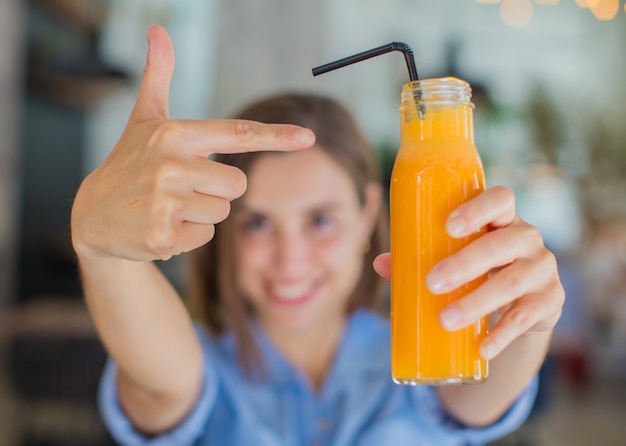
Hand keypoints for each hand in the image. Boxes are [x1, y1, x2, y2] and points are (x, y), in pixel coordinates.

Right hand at [71, 25, 314, 261]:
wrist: (91, 215)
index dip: (276, 136)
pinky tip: (161, 226)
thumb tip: (157, 30)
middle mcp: (171, 165)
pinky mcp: (163, 236)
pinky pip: (205, 236)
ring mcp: (165, 202)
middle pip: (238, 185)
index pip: (236, 134)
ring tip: (168, 206)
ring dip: (201, 213)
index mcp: (175, 134)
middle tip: (181, 187)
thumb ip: (158, 77)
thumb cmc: (128, 163)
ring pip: (222, 212)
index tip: (308, 137)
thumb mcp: (144, 120)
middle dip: (216, 189)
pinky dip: (188, 236)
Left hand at [373, 185, 564, 359]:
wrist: (523, 304)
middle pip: (501, 244)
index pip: (501, 199)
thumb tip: (380, 263)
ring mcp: (542, 268)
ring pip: (511, 282)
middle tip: (431, 283)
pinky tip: (483, 348)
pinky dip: (502, 334)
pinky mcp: (551, 300)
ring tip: (445, 320)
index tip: (449, 226)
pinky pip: (526, 317)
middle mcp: (527, 238)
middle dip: (465, 263)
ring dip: (476, 303)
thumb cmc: (480, 270)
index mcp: (502, 219)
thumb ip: (420, 257)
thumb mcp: (457, 258)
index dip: (477, 208)